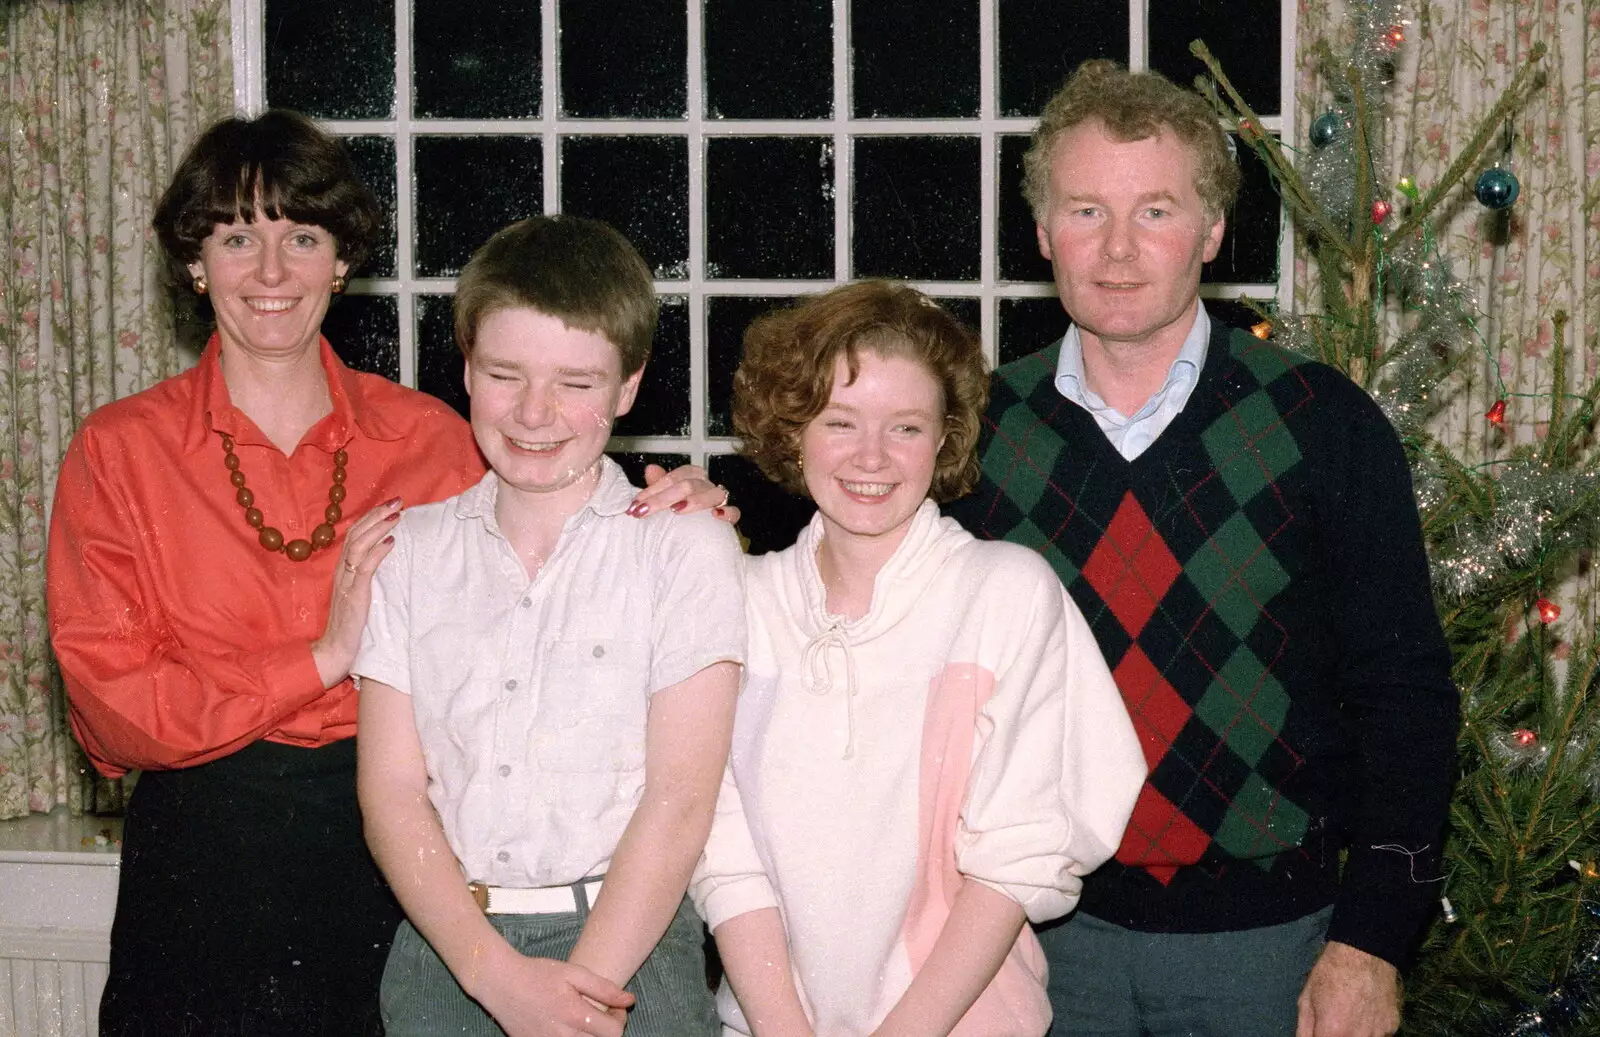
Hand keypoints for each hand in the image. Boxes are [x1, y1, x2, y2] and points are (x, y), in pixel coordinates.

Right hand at [309, 497, 402, 687]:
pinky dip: (378, 552)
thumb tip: (386, 555)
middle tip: (398, 500)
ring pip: (358, 545)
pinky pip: (364, 568)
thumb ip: (367, 575)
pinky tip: (391, 542)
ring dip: (379, 528)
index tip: (389, 504)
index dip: (370, 517)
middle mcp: (342, 571)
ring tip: (397, 516)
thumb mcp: (359, 594)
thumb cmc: (352, 624)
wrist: (336, 649)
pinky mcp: (354, 594)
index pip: (354, 535)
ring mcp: (346, 582)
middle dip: (377, 514)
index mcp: (343, 570)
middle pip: (356, 534)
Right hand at [473, 954, 634, 1036]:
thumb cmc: (538, 974)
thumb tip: (630, 1001)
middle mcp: (561, 1036)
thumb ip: (604, 988)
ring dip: (590, 1036)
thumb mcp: (573, 973)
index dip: (619, 1020)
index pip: (613, 1033)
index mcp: (574, 1015)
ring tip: (584, 1020)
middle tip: (600, 1014)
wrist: (501, 983)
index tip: (614, 1008)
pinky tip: (568, 1026)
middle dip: (606, 1031)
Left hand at [627, 463, 739, 524]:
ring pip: (711, 494)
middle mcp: (705, 484)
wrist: (702, 533)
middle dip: (662, 499)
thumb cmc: (683, 509)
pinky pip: (734, 512)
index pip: (672, 478)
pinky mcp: (730, 516)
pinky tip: (716, 515)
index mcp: (691, 476)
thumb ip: (659, 484)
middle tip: (643, 512)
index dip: (652, 490)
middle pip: (687, 485)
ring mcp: (719, 499)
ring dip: (694, 501)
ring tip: (676, 510)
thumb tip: (650, 468)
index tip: (635, 506)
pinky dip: (727, 512)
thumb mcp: (668, 497)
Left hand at [1296, 941, 1401, 1036]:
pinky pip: (1378, 1036)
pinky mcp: (1392, 1027)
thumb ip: (1305, 1031)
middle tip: (1334, 1024)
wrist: (1364, 953)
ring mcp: (1379, 1034)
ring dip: (1354, 1035)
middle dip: (1337, 1035)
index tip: (1320, 1032)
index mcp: (1334, 1032)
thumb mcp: (1307, 1000)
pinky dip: (1370, 1030)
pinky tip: (1364, 1014)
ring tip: (1349, 1018)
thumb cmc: (1330, 973)